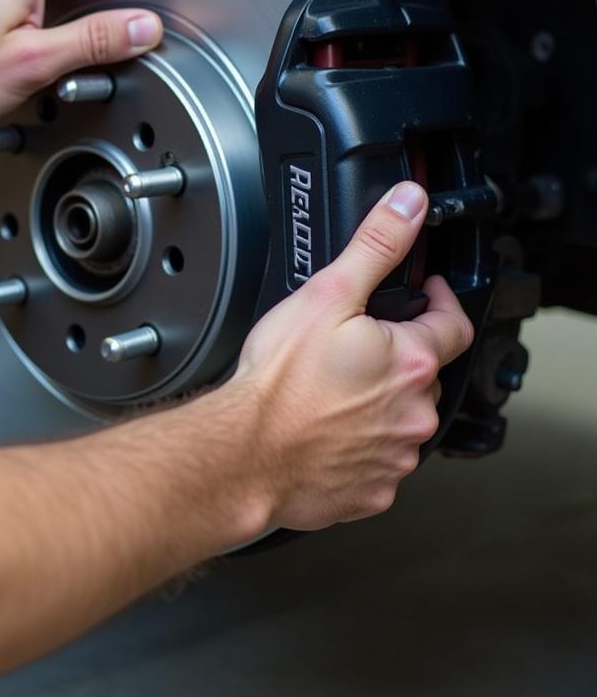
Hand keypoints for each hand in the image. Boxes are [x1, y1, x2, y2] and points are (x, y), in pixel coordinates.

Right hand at [226, 181, 473, 532]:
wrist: (244, 453)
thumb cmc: (278, 383)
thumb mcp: (326, 294)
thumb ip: (375, 245)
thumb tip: (409, 205)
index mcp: (410, 361)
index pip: (453, 323)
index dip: (440, 301)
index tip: (427, 294)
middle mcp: (415, 413)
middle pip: (423, 374)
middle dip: (398, 356)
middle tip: (355, 347)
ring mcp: (396, 457)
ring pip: (400, 420)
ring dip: (379, 404)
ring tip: (332, 392)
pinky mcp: (374, 491)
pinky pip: (377, 462)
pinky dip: (359, 447)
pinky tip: (326, 431)